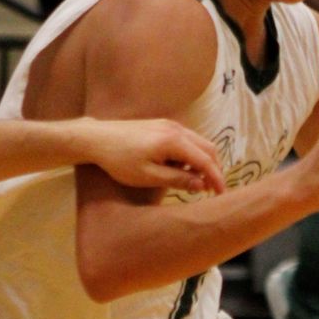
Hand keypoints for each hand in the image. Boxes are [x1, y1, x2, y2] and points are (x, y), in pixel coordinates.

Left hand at [84, 118, 225, 193]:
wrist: (97, 138)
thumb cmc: (120, 161)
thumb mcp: (148, 176)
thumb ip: (177, 180)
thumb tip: (201, 184)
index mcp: (174, 141)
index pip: (205, 160)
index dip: (216, 178)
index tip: (221, 194)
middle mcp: (176, 128)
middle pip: (208, 148)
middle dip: (214, 169)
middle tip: (212, 190)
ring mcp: (170, 124)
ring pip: (199, 142)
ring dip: (203, 161)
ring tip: (196, 182)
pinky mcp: (163, 125)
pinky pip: (187, 139)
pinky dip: (192, 154)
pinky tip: (181, 168)